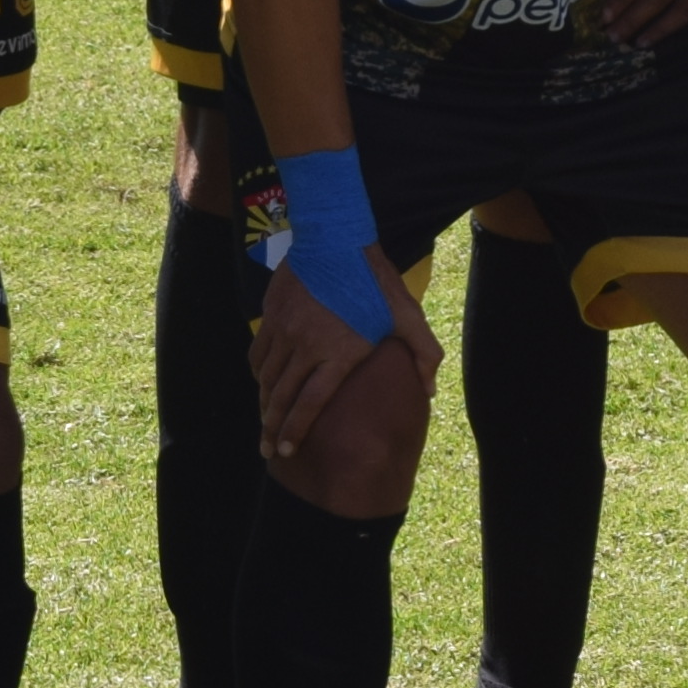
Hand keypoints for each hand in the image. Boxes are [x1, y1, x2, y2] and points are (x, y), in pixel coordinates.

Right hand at [248, 256, 423, 460]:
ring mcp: (285, 329)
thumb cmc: (375, 280)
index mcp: (339, 352)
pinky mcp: (271, 314)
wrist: (336, 236)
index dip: (295, 431)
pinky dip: (258, 374)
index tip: (287, 451)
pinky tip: (263, 384)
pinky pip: (258, 354)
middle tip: (267, 450)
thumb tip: (429, 392)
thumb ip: (423, 354)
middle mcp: (306, 345)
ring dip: (264, 404)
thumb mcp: (407, 315)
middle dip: (271, 429)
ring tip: (265, 423)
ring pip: (266, 377)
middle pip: (281, 397)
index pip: (309, 403)